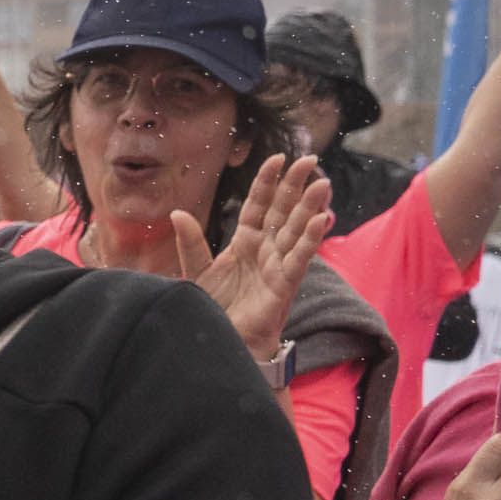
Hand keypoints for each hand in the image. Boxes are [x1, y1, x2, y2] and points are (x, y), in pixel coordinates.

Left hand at [166, 153, 329, 361]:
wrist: (222, 342)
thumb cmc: (215, 309)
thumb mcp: (197, 272)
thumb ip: (190, 243)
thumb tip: (177, 212)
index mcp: (245, 243)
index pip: (258, 206)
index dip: (268, 183)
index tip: (277, 157)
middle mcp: (265, 250)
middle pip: (283, 211)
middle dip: (295, 186)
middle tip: (310, 159)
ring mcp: (278, 265)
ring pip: (297, 230)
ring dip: (311, 207)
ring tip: (322, 183)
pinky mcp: (285, 284)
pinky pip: (300, 258)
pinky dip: (311, 239)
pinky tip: (323, 219)